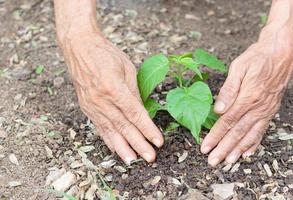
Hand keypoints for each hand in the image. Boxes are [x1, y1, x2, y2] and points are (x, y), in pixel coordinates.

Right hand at [61, 33, 162, 164]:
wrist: (79, 48)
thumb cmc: (106, 54)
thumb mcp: (127, 69)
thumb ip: (135, 92)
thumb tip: (143, 112)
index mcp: (113, 88)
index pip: (135, 114)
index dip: (147, 129)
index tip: (158, 141)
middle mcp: (101, 100)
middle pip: (124, 127)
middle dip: (139, 144)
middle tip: (150, 157)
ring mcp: (92, 106)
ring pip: (110, 131)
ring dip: (123, 148)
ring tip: (133, 161)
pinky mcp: (86, 108)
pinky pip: (100, 128)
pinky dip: (108, 140)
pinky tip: (116, 150)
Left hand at [201, 24, 292, 165]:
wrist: (281, 51)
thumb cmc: (258, 57)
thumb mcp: (239, 67)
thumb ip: (229, 90)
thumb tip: (218, 110)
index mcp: (249, 96)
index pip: (228, 121)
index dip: (216, 136)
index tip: (205, 147)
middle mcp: (259, 107)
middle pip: (238, 133)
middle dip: (224, 148)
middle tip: (213, 162)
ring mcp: (267, 110)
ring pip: (251, 135)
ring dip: (238, 150)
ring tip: (228, 162)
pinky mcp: (271, 110)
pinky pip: (262, 130)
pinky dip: (255, 143)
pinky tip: (248, 152)